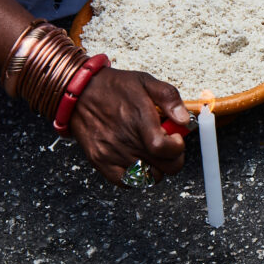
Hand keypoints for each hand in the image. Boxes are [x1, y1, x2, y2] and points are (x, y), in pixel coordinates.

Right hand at [69, 67, 188, 185]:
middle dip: (173, 158)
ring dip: (157, 168)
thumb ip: (169, 98)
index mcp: (139, 120)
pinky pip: (126, 182)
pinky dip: (137, 176)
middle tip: (169, 146)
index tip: (177, 139)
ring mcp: (112, 154)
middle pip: (163, 168)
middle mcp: (125, 140)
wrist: (79, 93)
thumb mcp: (146, 82)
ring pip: (148, 178)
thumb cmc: (113, 87)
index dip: (177, 147)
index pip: (164, 148)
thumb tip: (184, 119)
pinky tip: (138, 160)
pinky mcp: (101, 162)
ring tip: (153, 152)